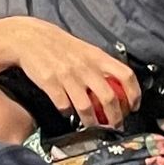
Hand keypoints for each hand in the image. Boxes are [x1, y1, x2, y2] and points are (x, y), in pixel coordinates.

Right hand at [0, 19, 138, 129]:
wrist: (29, 38)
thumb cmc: (60, 45)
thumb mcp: (87, 50)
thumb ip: (102, 66)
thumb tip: (120, 86)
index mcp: (98, 57)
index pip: (126, 75)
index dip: (134, 94)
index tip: (133, 107)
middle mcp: (85, 67)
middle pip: (109, 98)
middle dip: (115, 117)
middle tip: (115, 125)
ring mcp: (68, 75)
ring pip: (87, 107)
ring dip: (92, 121)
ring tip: (93, 126)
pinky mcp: (50, 83)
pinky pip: (64, 105)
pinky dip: (68, 113)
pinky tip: (68, 113)